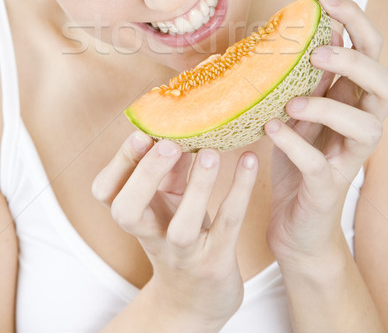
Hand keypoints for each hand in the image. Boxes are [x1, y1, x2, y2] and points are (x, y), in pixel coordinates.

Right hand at [92, 134, 257, 327]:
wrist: (197, 297)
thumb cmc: (179, 233)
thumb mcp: (167, 201)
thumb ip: (168, 167)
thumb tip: (176, 121)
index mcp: (135, 216)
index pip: (106, 191)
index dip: (120, 162)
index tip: (143, 133)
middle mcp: (151, 236)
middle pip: (128, 211)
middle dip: (145, 174)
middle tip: (168, 143)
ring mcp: (183, 254)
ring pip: (182, 227)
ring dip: (196, 187)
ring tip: (209, 153)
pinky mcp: (216, 261)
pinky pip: (227, 225)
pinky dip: (239, 191)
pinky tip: (249, 160)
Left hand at [264, 0, 387, 267]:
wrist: (293, 221)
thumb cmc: (298, 157)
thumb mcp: (301, 109)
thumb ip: (308, 76)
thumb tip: (306, 30)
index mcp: (354, 99)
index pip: (372, 52)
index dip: (356, 22)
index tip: (325, 0)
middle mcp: (361, 125)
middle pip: (387, 86)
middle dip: (356, 62)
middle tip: (318, 54)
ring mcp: (348, 157)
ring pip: (365, 127)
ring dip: (329, 107)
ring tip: (292, 102)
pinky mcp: (328, 186)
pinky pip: (320, 163)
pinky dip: (295, 144)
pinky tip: (272, 129)